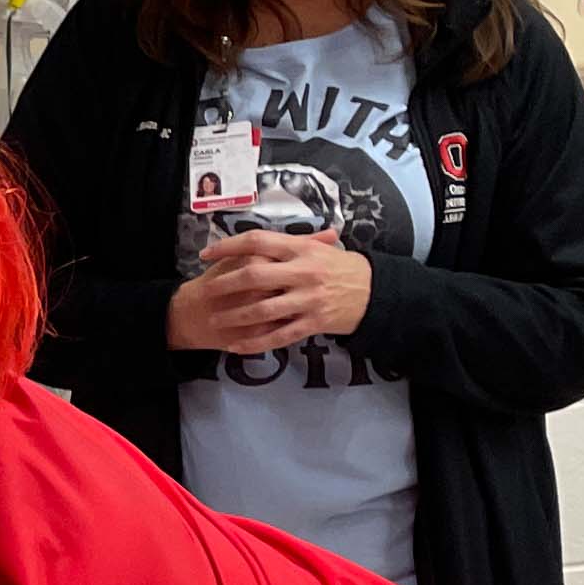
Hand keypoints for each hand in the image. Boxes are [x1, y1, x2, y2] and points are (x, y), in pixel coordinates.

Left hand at [176, 230, 370, 351]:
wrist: (376, 293)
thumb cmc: (344, 268)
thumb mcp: (322, 249)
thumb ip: (292, 244)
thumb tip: (261, 238)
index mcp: (302, 249)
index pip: (257, 241)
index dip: (228, 246)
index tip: (208, 253)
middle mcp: (303, 272)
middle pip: (255, 275)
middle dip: (225, 284)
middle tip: (207, 290)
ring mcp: (308, 300)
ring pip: (263, 310)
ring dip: (235, 317)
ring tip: (215, 321)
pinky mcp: (313, 323)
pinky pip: (279, 336)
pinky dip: (255, 343)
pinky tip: (237, 346)